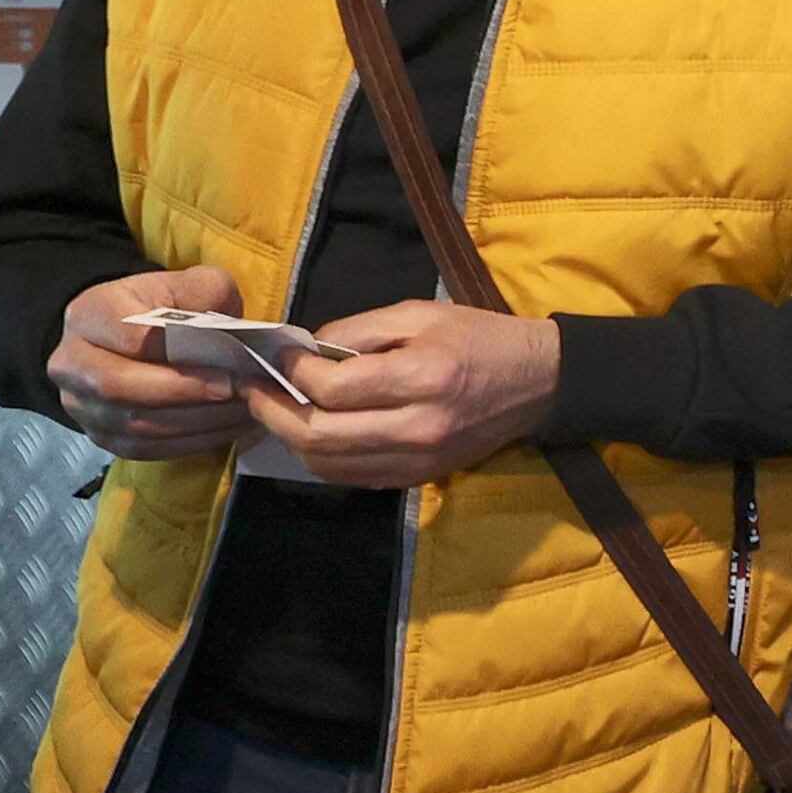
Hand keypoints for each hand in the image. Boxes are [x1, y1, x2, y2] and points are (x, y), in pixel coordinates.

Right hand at [47, 266, 253, 459]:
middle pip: (120, 386)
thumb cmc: (160, 306)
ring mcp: (79, 405)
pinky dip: (189, 443)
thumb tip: (224, 329)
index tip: (225, 364)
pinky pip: (142, 449)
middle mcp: (71, 362)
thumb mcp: (185, 282)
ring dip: (195, 423)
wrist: (127, 335)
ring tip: (241, 411)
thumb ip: (204, 291)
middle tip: (235, 391)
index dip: (177, 354)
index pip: (128, 337)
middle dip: (184, 392)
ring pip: (134, 425)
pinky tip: (224, 429)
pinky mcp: (99, 435)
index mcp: (90, 314)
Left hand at [279, 300, 566, 486]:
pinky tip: (311, 433)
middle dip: (274, 413)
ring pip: (328, 464)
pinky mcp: (417, 477)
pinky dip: (321, 458)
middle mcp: (416, 428)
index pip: (332, 390)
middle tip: (254, 390)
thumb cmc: (479, 337)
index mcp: (420, 378)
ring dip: (291, 439)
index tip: (279, 356)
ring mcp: (416, 460)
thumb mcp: (420, 314)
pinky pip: (351, 476)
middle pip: (319, 436)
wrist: (537, 383)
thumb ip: (359, 331)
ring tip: (275, 411)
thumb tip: (306, 353)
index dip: (293, 373)